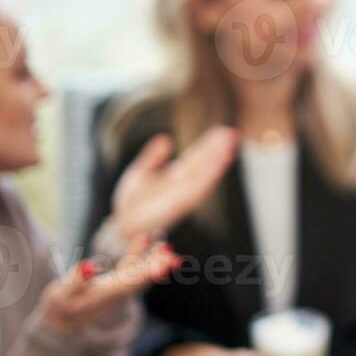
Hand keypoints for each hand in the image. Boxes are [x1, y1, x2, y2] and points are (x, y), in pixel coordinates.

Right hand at [40, 237, 179, 331]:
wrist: (59, 320)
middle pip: (141, 278)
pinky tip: (145, 239)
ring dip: (153, 259)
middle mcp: (116, 293)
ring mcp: (117, 288)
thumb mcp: (61, 294)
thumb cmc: (58, 306)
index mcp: (105, 295)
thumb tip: (88, 265)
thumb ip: (75, 280)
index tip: (165, 266)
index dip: (148, 273)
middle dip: (157, 266)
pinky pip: (132, 268)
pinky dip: (139, 255)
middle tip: (172, 254)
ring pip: (139, 273)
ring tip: (165, 245)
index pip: (130, 283)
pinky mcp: (115, 284)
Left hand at [112, 127, 237, 239]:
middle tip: (232, 133)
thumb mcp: (140, 172)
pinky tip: (220, 164)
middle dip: (219, 149)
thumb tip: (166, 138)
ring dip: (219, 160)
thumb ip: (153, 156)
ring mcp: (184, 193)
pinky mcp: (181, 203)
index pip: (197, 157)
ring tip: (230, 145)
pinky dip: (211, 176)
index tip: (222, 131)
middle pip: (205, 163)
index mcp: (176, 175)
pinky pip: (199, 187)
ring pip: (206, 174)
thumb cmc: (131, 202)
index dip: (209, 144)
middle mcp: (184, 183)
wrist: (123, 224)